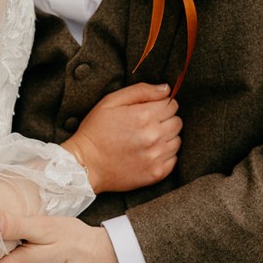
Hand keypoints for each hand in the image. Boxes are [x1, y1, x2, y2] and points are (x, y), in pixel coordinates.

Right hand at [64, 81, 181, 192]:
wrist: (85, 165)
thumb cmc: (96, 131)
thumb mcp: (111, 102)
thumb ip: (141, 91)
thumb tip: (166, 88)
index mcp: (144, 116)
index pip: (172, 104)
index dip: (161, 104)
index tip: (150, 109)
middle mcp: (154, 137)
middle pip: (177, 121)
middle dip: (166, 119)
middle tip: (147, 124)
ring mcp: (156, 157)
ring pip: (177, 140)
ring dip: (166, 137)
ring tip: (147, 139)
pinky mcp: (156, 173)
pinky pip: (174, 159)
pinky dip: (165, 155)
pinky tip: (149, 152)